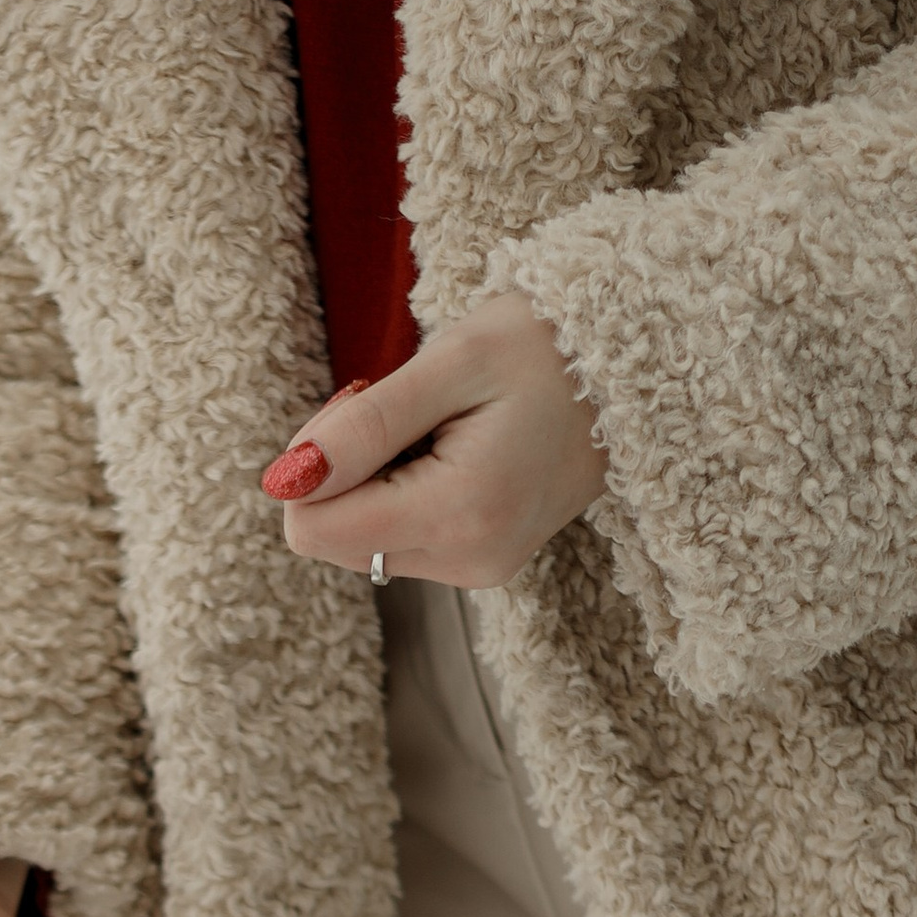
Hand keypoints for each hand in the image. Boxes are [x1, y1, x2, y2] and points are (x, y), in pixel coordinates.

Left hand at [261, 287, 606, 586]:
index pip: (311, 530)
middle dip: (341, 471)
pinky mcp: (481, 564)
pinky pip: (398, 539)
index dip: (308, 466)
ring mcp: (478, 570)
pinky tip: (452, 449)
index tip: (359, 404)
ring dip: (374, 479)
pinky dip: (402, 491)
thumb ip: (364, 426)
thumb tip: (285, 480)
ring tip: (439, 426)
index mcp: (459, 515)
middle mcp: (468, 562)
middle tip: (402, 406)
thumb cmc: (545, 346)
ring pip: (360, 541)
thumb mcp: (452, 363)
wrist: (630, 364)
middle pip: (331, 539)